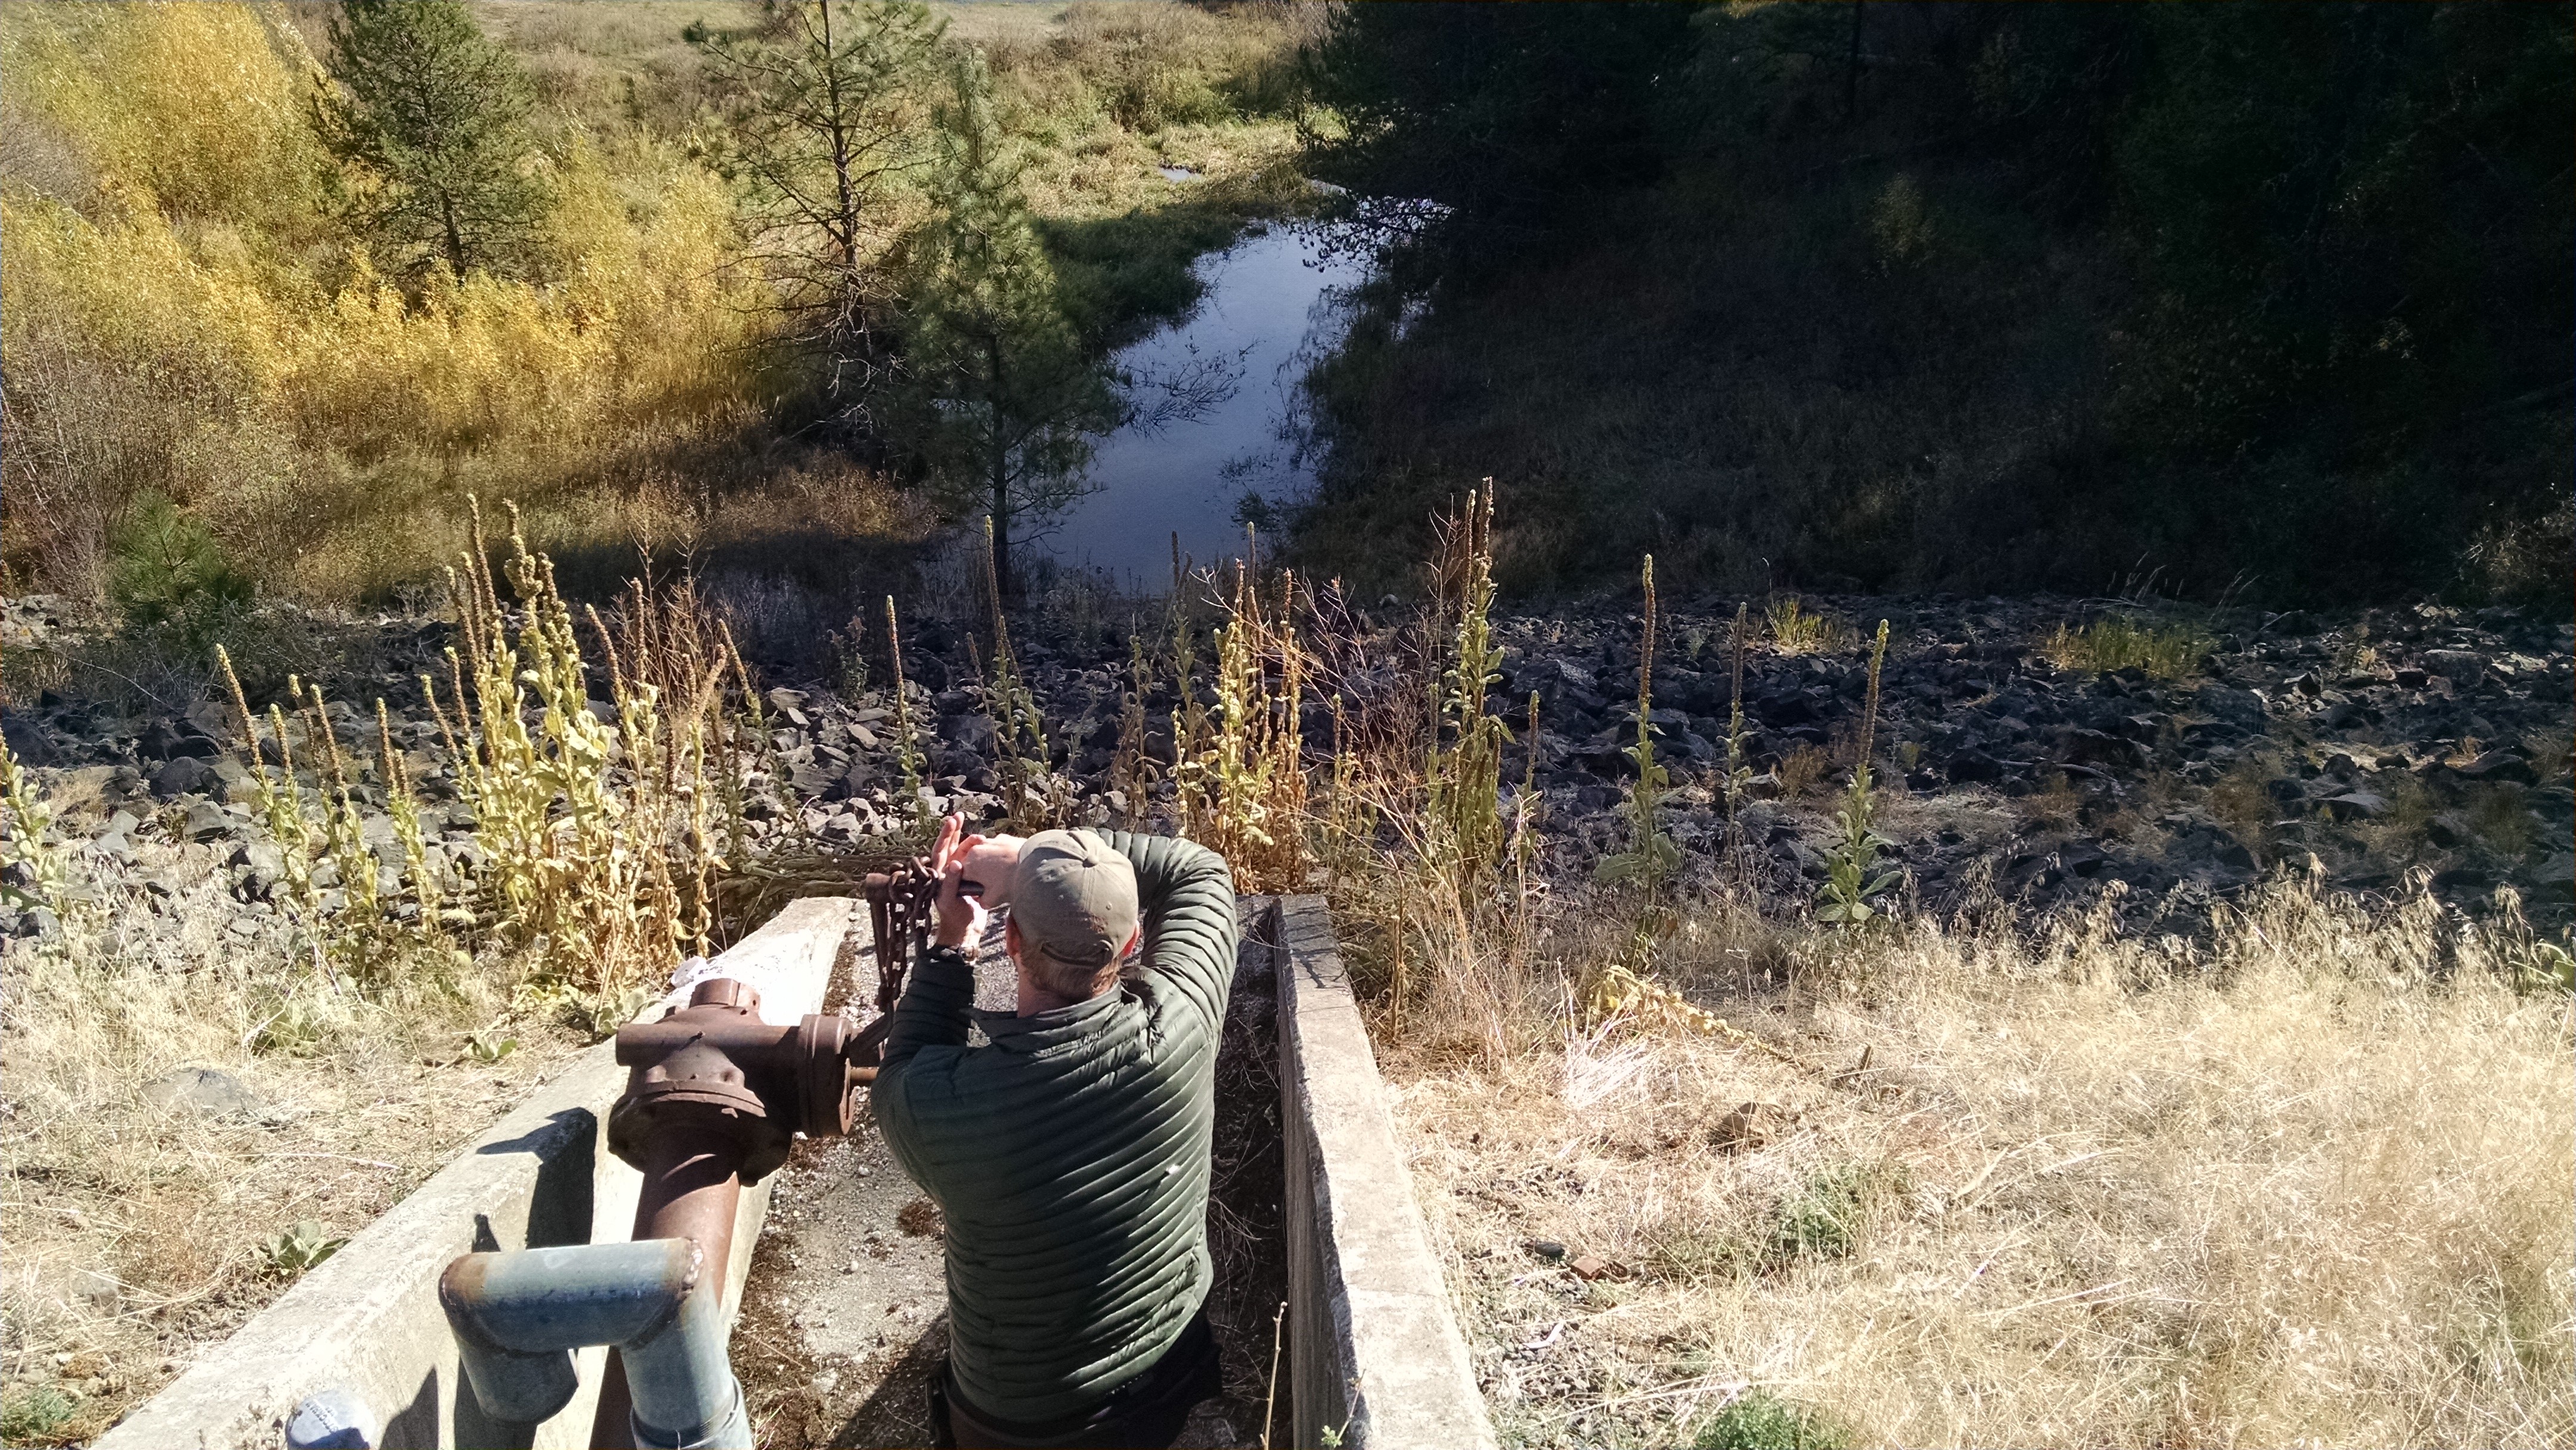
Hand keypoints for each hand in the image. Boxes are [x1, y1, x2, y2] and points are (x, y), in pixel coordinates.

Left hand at [929, 813, 988, 948]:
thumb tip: (955, 863)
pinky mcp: (971, 880)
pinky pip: (975, 862)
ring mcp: (960, 875)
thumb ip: (951, 882)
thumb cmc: (953, 917)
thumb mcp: (949, 900)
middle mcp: (948, 872)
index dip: (945, 835)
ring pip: (964, 853)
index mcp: (938, 875)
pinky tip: (986, 846)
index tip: (952, 821)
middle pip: (951, 846)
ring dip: (971, 843)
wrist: (965, 931)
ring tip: (981, 837)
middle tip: (960, 815)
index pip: (940, 850)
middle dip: (955, 831)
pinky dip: (979, 853)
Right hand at [958, 834, 1024, 908]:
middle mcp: (976, 850)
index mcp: (969, 865)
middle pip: (972, 862)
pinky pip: (997, 847)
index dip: (968, 884)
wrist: (1033, 865)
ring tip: (1003, 872)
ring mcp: (990, 841)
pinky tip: (1012, 862)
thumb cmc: (1010, 882)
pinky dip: (1001, 854)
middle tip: (991, 882)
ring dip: (989, 862)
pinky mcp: (1004, 837)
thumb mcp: (993, 900)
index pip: (961, 876)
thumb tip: (982, 901)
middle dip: (979, 872)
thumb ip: (982, 901)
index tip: (977, 890)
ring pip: (984, 853)